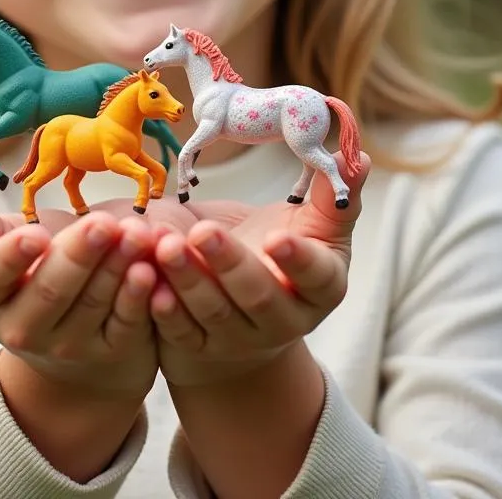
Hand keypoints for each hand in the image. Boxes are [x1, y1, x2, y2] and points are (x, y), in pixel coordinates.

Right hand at [0, 169, 159, 397]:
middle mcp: (20, 329)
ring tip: (137, 232)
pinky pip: (127, 323)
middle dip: (78, 256)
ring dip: (117, 267)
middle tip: (104, 223)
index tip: (34, 235)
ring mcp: (67, 346)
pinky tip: (150, 268)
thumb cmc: (22, 272)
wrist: (65, 337)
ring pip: (93, 304)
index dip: (11, 258)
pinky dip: (140, 296)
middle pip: (50, 292)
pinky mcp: (111, 351)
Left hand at [149, 152, 370, 386]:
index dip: (299, 261)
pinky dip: (161, 309)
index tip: (277, 238)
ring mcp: (240, 337)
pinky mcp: (199, 346)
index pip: (317, 277)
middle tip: (202, 232)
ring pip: (212, 311)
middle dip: (229, 264)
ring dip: (186, 278)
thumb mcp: (310, 225)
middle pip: (258, 296)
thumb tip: (357, 154)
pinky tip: (143, 278)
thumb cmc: (279, 250)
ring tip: (162, 243)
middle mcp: (284, 319)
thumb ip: (331, 194)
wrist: (242, 309)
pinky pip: (179, 331)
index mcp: (320, 287)